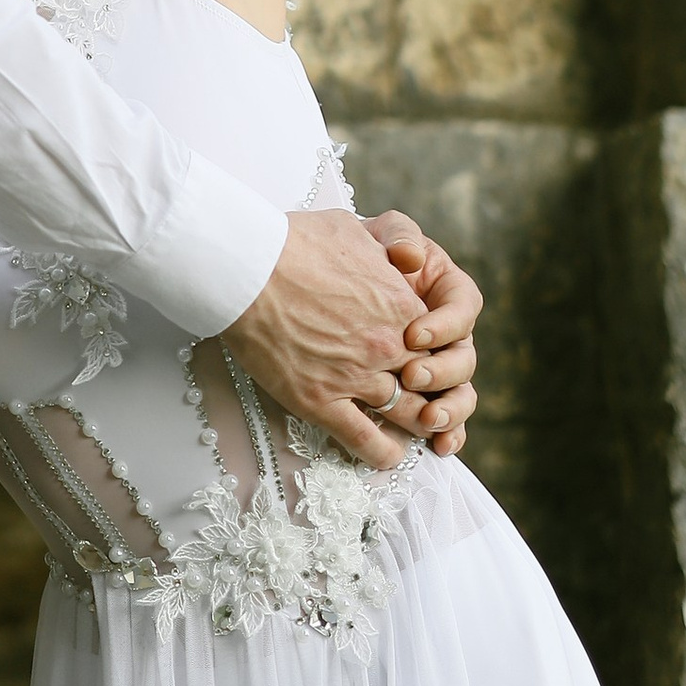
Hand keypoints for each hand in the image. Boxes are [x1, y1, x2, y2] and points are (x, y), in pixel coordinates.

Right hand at [224, 210, 427, 470]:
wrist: (248, 268)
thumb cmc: (294, 241)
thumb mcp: (355, 230)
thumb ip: (387, 246)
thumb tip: (403, 256)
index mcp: (402, 306)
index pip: (438, 341)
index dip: (434, 351)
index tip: (423, 355)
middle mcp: (388, 346)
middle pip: (428, 381)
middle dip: (429, 390)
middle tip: (424, 397)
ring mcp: (356, 377)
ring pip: (405, 414)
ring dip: (413, 424)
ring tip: (412, 429)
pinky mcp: (321, 401)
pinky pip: (365, 440)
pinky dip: (382, 453)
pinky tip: (388, 455)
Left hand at [359, 210, 479, 457]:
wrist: (298, 281)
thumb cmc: (339, 255)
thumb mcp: (368, 235)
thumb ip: (397, 235)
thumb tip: (411, 256)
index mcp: (441, 291)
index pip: (464, 306)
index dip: (446, 322)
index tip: (413, 333)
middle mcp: (442, 332)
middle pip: (464, 356)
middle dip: (444, 372)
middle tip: (411, 376)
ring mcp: (430, 365)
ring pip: (459, 392)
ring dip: (452, 410)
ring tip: (430, 420)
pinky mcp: (414, 395)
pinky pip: (441, 420)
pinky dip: (448, 435)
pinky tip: (440, 447)